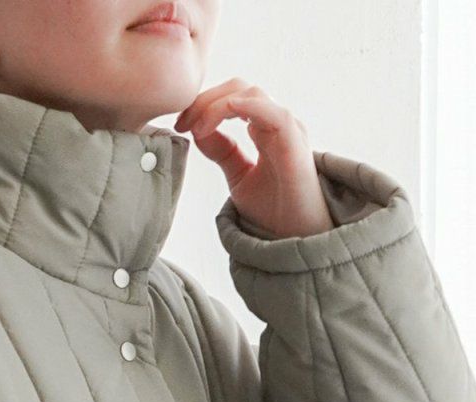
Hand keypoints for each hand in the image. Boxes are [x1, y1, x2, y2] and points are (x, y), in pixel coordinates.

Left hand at [174, 78, 334, 240]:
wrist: (294, 239)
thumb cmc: (274, 211)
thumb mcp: (238, 176)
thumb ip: (222, 151)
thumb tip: (198, 129)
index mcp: (264, 127)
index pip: (232, 98)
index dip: (203, 105)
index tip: (180, 125)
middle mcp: (276, 122)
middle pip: (238, 88)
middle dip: (205, 100)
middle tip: (181, 122)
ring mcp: (287, 129)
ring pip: (251, 93)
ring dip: (218, 104)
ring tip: (197, 126)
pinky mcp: (295, 141)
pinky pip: (272, 112)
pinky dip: (247, 106)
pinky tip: (224, 112)